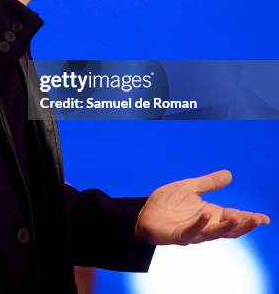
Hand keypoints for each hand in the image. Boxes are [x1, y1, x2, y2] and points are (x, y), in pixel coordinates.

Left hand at [134, 169, 269, 244]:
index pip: (233, 217)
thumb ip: (209, 183)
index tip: (265, 218)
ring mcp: (192, 231)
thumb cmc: (167, 203)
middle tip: (259, 220)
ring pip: (213, 233)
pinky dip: (200, 224)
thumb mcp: (190, 187)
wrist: (143, 212)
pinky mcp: (178, 235)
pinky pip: (191, 231)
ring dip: (227, 227)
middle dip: (244, 225)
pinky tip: (207, 214)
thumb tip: (230, 174)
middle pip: (228, 229)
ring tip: (239, 219)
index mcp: (209, 214)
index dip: (248, 219)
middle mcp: (204, 225)